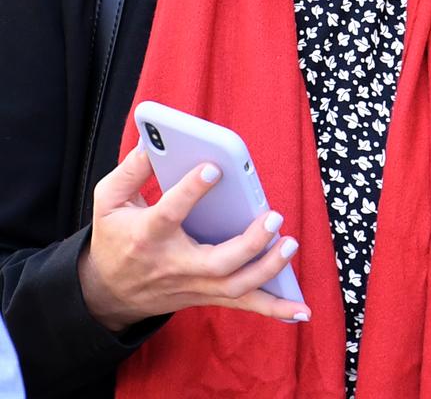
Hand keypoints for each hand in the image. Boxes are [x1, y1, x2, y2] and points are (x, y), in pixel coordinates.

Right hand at [77, 143, 310, 331]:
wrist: (107, 294)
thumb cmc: (113, 238)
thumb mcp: (107, 200)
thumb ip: (131, 169)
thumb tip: (155, 141)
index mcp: (148, 236)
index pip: (170, 213)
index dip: (190, 191)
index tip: (213, 168)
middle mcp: (174, 265)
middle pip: (217, 262)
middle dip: (249, 242)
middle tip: (274, 216)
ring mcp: (193, 285)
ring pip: (235, 287)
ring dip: (268, 269)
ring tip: (290, 243)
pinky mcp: (207, 295)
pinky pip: (244, 305)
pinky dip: (275, 308)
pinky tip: (302, 309)